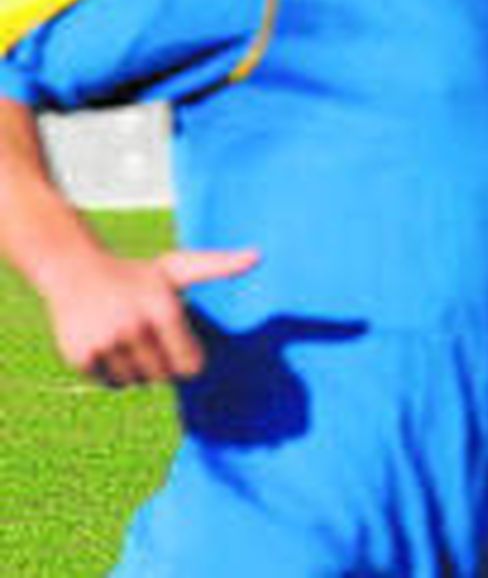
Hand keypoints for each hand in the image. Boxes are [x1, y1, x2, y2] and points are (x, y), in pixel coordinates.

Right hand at [41, 246, 259, 386]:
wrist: (74, 268)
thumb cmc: (138, 273)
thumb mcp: (178, 268)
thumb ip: (218, 266)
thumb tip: (259, 256)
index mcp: (164, 309)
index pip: (191, 366)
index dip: (189, 360)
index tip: (181, 344)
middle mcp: (134, 327)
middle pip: (164, 376)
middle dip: (162, 361)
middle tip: (149, 336)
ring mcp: (105, 342)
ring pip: (136, 382)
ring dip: (137, 369)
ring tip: (128, 338)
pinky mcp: (81, 356)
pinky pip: (111, 383)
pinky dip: (113, 373)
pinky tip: (108, 344)